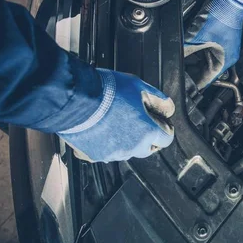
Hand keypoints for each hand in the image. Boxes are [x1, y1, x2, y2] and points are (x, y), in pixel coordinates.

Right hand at [58, 69, 174, 162]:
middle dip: (146, 138)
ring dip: (125, 141)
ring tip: (114, 122)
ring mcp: (113, 154)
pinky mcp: (94, 156)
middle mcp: (133, 148)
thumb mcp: (138, 86)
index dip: (164, 128)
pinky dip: (105, 144)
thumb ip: (158, 99)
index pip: (166, 139)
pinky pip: (104, 153)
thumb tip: (168, 108)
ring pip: (126, 152)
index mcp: (148, 132)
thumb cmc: (107, 91)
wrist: (74, 99)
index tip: (159, 122)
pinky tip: (99, 129)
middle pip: (147, 149)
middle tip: (137, 122)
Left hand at [184, 0, 242, 87]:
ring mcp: (221, 47)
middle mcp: (224, 56)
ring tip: (178, 64)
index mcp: (225, 60)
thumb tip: (173, 57)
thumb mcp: (198, 35)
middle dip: (190, 72)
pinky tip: (184, 51)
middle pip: (204, 71)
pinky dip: (193, 51)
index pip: (207, 80)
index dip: (193, 84)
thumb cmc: (222, 14)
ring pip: (202, 60)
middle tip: (176, 74)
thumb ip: (185, 49)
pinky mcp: (216, 39)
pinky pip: (203, 50)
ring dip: (190, 61)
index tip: (182, 86)